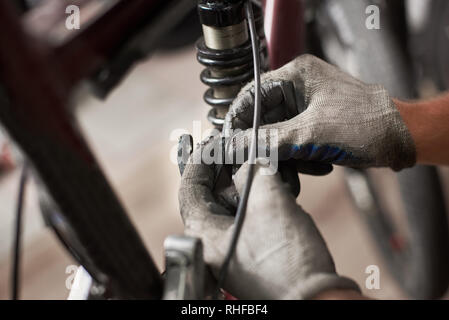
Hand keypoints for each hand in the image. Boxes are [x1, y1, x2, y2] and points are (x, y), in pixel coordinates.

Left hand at [178, 142, 359, 298]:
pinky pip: (247, 216)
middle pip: (211, 194)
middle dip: (226, 168)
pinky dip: (256, 197)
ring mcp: (232, 248)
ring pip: (231, 204)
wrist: (315, 297)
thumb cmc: (287, 261)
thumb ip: (253, 171)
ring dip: (245, 181)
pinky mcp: (252, 251)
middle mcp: (212, 243)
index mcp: (204, 233)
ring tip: (259, 163)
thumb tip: (248, 159)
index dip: (201, 159)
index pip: (190, 187)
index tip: (213, 142)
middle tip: (238, 148)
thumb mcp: (267, 202)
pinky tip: (273, 185)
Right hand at [223, 54, 415, 170]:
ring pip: (278, 134)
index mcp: (296, 75)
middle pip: (264, 118)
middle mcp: (299, 88)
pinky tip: (321, 164)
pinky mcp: (316, 124)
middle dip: (268, 144)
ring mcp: (308, 107)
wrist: (404, 139)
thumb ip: (268, 140)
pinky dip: (302, 157)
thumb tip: (234, 147)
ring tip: (310, 163)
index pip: (251, 95)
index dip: (239, 122)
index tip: (231, 145)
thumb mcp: (311, 133)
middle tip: (268, 164)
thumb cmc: (366, 124)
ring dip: (288, 155)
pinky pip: (294, 142)